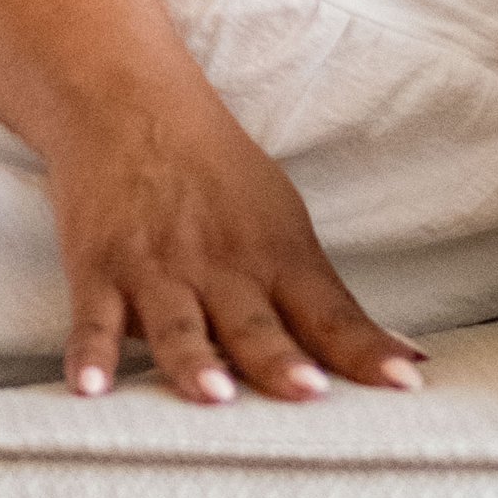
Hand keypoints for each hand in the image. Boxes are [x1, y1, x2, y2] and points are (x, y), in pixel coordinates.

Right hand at [44, 68, 427, 406]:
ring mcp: (157, 271)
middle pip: (257, 325)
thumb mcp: (280, 220)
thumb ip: (318, 295)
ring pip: (179, 327)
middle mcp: (222, 268)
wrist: (127, 102)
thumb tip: (396, 356)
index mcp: (278, 256)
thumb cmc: (216, 173)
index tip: (407, 383)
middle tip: (310, 393)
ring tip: (214, 396)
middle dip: (282, 361)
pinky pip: (93, 321)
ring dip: (196, 362)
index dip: (367, 350)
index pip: (332, 314)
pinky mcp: (98, 271)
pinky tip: (90, 389)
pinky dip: (90, 355)